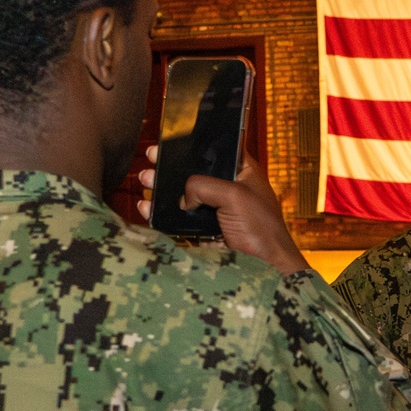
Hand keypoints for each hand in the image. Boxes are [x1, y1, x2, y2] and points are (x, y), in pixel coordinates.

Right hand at [137, 146, 310, 275]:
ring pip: (184, 196)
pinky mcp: (206, 232)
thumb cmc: (262, 230)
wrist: (264, 269)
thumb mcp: (235, 196)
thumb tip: (184, 197)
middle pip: (195, 172)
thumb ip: (204, 186)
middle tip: (152, 159)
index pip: (218, 151)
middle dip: (171, 166)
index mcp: (243, 173)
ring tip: (146, 181)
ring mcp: (217, 212)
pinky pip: (179, 220)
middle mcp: (230, 190)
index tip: (172, 140)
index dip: (195, 144)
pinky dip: (162, 214)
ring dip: (163, 188)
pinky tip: (148, 207)